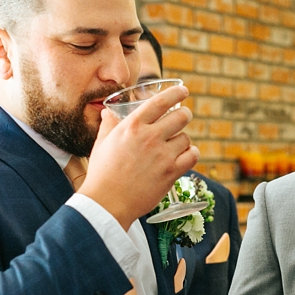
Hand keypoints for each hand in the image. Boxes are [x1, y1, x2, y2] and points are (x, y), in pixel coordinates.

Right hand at [78, 84, 197, 228]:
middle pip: (181, 116)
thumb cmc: (102, 174)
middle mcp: (149, 137)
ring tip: (175, 146)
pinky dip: (190, 154)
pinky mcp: (171, 172)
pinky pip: (192, 156)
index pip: (161, 101)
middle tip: (182, 118)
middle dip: (184, 115)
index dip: (176, 93)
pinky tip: (184, 156)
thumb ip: (108, 125)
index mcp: (132, 126)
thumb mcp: (101, 144)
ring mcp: (162, 155)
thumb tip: (107, 112)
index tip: (183, 91)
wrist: (106, 203)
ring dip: (182, 140)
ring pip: (186, 137)